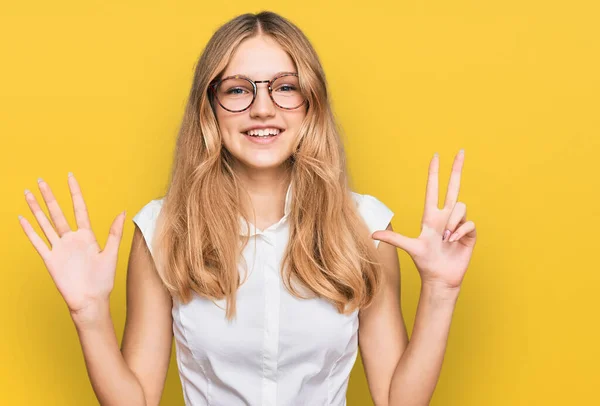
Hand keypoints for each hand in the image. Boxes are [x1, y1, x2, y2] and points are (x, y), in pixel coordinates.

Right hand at [18, 173, 126, 316]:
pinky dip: (29, 230)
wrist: (91, 300)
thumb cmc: (103, 280)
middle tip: (41, 180)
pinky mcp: (50, 259)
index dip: (74, 193)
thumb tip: (123, 211)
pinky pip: (38, 242)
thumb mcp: (111, 254)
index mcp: (87, 236)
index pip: (79, 208)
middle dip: (49, 196)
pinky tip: (22, 218)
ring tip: (28, 193)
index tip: (70, 177)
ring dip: (36, 209)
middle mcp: (71, 239)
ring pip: (45, 223)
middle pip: (57, 212)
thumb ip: (115, 232)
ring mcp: (59, 248)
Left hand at [371, 150, 476, 290]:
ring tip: (445, 238)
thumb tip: (373, 233)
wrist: (440, 278)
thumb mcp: (409, 247)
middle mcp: (445, 217)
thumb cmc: (424, 262)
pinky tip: (454, 241)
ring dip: (453, 222)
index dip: (434, 173)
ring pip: (460, 208)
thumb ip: (394, 239)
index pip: (433, 189)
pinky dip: (461, 231)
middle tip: (461, 151)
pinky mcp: (469, 234)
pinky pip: (469, 223)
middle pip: (453, 187)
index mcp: (431, 216)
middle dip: (456, 169)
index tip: (436, 156)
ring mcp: (458, 224)